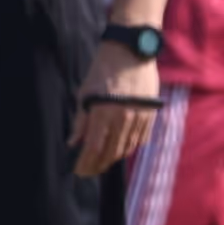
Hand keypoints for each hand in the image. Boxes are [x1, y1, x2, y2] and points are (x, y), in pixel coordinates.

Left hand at [74, 47, 163, 174]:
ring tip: (102, 163)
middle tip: (89, 171)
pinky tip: (120, 151)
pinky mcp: (150, 115)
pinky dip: (129, 148)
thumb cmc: (102, 71)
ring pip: (126, 148)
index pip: (92, 148)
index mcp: (102, 112)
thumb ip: (81, 121)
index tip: (78, 172)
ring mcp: (138, 117)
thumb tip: (73, 143)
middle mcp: (122, 118)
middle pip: (110, 152)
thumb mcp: (85, 94)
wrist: (130, 52)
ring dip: (112, 159)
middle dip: (97, 165)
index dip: (85, 163)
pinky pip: (140, 139)